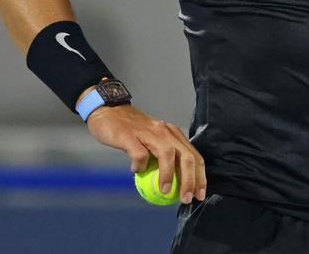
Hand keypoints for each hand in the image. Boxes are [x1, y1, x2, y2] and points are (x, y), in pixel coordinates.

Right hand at [87, 104, 206, 203]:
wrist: (108, 110)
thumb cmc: (131, 130)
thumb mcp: (153, 141)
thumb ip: (163, 158)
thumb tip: (173, 185)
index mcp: (173, 134)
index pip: (194, 156)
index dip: (200, 177)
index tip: (199, 195)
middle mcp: (165, 132)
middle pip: (185, 156)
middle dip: (190, 180)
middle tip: (186, 198)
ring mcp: (148, 132)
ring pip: (167, 154)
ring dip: (168, 175)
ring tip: (165, 191)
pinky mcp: (130, 135)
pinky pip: (139, 153)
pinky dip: (140, 165)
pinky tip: (136, 171)